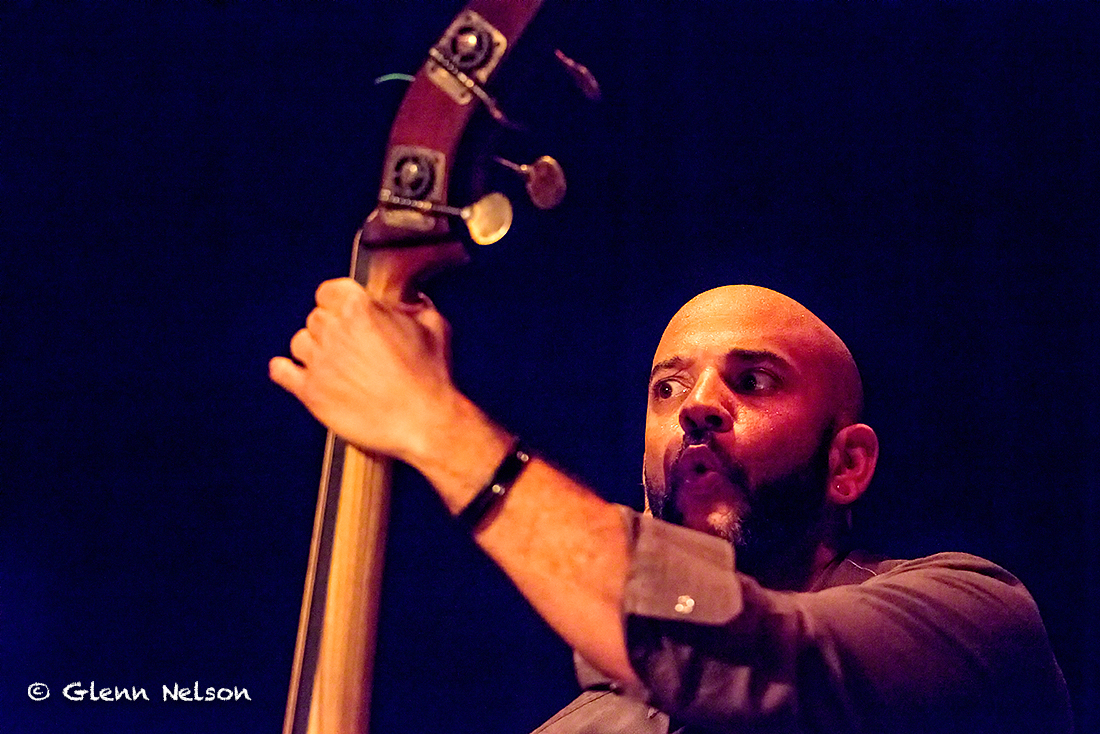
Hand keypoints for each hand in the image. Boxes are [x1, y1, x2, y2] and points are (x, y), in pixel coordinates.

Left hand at [269, 277, 457, 463]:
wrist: (425, 423)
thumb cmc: (432, 375)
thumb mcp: (434, 326)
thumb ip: (414, 304)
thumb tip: (408, 298)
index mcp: (360, 308)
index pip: (329, 291)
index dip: (339, 301)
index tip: (348, 313)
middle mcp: (334, 331)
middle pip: (316, 317)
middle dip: (332, 328)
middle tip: (351, 345)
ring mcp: (320, 362)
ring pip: (299, 343)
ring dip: (314, 349)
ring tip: (335, 363)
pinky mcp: (311, 392)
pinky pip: (281, 372)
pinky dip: (286, 370)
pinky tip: (297, 373)